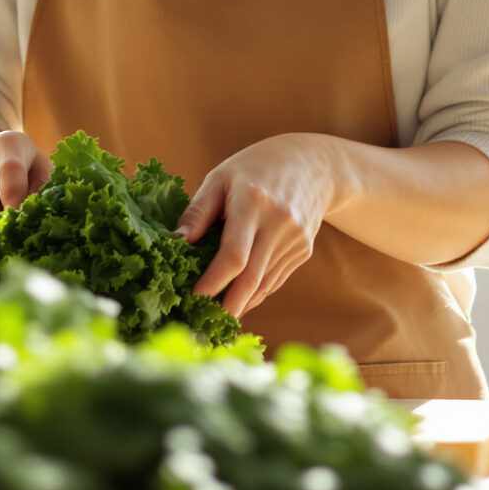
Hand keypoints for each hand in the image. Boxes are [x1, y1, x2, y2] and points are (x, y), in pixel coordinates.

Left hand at [178, 134, 344, 318]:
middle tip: (203, 324)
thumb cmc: (255, 168)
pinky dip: (256, 293)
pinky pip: (275, 279)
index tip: (193, 298)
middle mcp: (278, 223)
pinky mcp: (303, 250)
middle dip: (227, 306)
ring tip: (216, 318)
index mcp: (253, 202)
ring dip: (241, 304)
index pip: (233, 255)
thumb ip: (198, 211)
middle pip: (251, 278)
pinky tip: (239, 300)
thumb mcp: (220, 177)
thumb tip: (176, 242)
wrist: (312, 165)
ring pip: (264, 284)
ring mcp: (295, 239)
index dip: (213, 282)